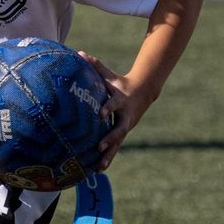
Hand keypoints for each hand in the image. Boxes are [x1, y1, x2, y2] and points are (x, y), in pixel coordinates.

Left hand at [80, 51, 153, 170]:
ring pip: (118, 143)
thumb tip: (79, 53)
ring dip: (109, 155)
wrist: (143, 92)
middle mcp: (125, 116)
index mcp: (120, 100)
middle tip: (100, 147)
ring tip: (99, 168)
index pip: (114, 104)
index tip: (100, 113)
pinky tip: (98, 171)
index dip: (108, 108)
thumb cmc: (120, 83)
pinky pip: (115, 148)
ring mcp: (125, 126)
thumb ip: (95, 65)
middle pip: (118, 129)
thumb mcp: (109, 75)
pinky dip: (108, 159)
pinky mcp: (122, 134)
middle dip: (110, 139)